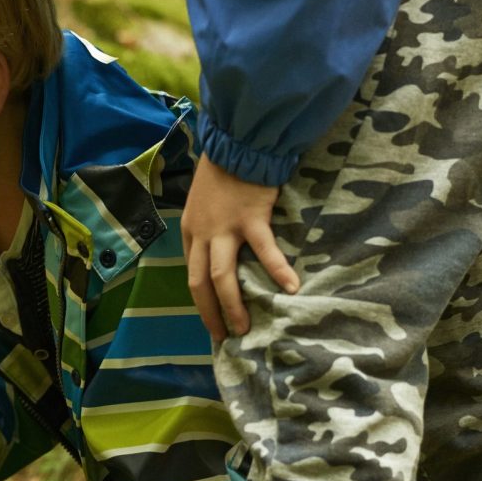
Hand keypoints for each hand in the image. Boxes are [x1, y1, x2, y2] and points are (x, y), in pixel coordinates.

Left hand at [181, 154, 297, 341]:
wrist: (237, 143)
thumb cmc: (223, 172)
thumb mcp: (203, 203)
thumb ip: (209, 228)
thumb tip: (221, 252)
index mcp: (190, 231)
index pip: (191, 274)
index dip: (200, 300)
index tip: (211, 319)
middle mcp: (202, 234)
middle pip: (200, 283)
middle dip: (210, 313)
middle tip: (223, 337)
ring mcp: (224, 228)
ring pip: (222, 277)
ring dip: (233, 306)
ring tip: (245, 328)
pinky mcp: (250, 219)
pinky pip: (264, 251)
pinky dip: (277, 270)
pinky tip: (291, 289)